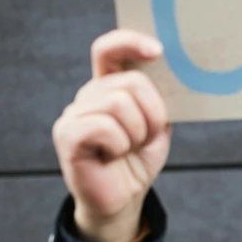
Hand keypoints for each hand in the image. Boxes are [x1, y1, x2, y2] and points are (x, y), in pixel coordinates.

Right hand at [52, 30, 170, 241]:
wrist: (124, 198)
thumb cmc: (139, 159)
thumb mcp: (157, 125)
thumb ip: (159, 98)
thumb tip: (174, 73)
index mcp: (108, 87)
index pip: (109, 50)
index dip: (130, 42)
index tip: (158, 50)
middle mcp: (88, 95)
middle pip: (129, 82)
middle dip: (152, 114)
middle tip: (146, 137)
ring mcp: (74, 114)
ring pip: (118, 103)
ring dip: (137, 133)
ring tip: (128, 148)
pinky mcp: (67, 135)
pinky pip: (103, 127)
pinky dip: (119, 145)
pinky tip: (112, 156)